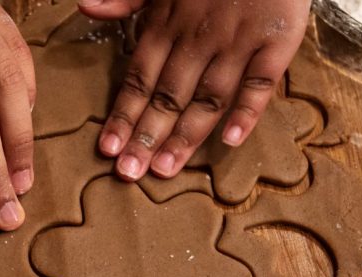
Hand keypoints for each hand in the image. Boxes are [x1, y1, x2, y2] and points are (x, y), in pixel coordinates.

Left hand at [79, 0, 309, 180]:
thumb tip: (85, 7)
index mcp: (168, 23)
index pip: (139, 78)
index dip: (123, 115)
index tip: (107, 149)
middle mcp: (199, 37)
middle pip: (168, 96)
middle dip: (146, 137)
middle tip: (129, 174)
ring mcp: (238, 40)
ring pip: (208, 96)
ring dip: (186, 135)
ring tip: (166, 169)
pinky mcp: (276, 40)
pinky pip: (261, 81)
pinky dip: (248, 111)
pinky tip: (232, 140)